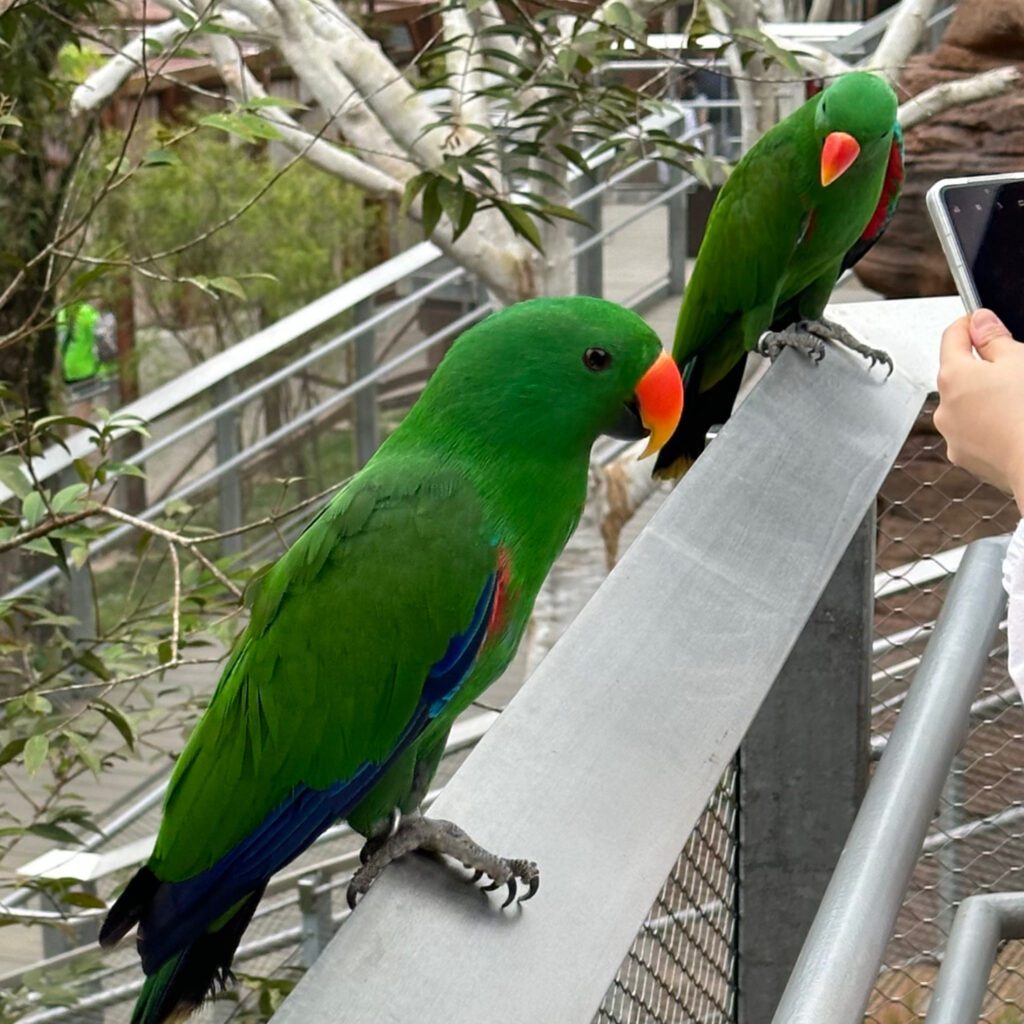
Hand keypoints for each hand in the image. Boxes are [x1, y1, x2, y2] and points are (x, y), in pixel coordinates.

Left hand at [935, 309, 1023, 513]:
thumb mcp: (1019, 360)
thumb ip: (994, 338)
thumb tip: (979, 321)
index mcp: (953, 376)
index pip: (951, 338)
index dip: (969, 324)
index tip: (981, 321)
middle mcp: (944, 407)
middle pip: (958, 375)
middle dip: (981, 368)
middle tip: (1013, 366)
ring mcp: (952, 436)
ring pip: (966, 406)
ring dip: (984, 399)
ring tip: (1016, 401)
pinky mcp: (965, 458)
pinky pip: (974, 432)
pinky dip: (988, 426)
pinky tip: (1012, 425)